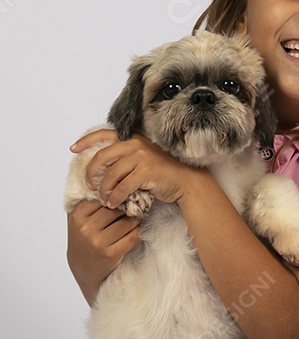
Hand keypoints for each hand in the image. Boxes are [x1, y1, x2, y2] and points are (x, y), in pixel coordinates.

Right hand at [67, 199, 141, 305]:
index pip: (102, 197)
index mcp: (78, 216)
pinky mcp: (111, 254)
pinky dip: (137, 231)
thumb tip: (102, 179)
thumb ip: (86, 201)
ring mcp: (98, 242)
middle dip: (128, 206)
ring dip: (135, 218)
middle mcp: (86, 229)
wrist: (83, 268)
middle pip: (116, 209)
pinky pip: (131, 237)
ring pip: (126, 223)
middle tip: (137, 202)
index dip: (115, 195)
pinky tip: (136, 229)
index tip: (125, 192)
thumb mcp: (78, 219)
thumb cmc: (83, 239)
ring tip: (138, 215)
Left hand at [70, 129, 198, 208]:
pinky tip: (114, 204)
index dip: (86, 141)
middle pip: (102, 156)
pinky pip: (123, 187)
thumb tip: (103, 166)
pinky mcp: (146, 172)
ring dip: (104, 190)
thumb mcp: (143, 159)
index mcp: (133, 139)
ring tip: (103, 200)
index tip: (73, 149)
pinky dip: (115, 197)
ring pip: (111, 174)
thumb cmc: (164, 173)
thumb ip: (125, 157)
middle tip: (90, 185)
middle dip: (91, 172)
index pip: (104, 134)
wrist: (186, 182)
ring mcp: (141, 157)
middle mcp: (136, 145)